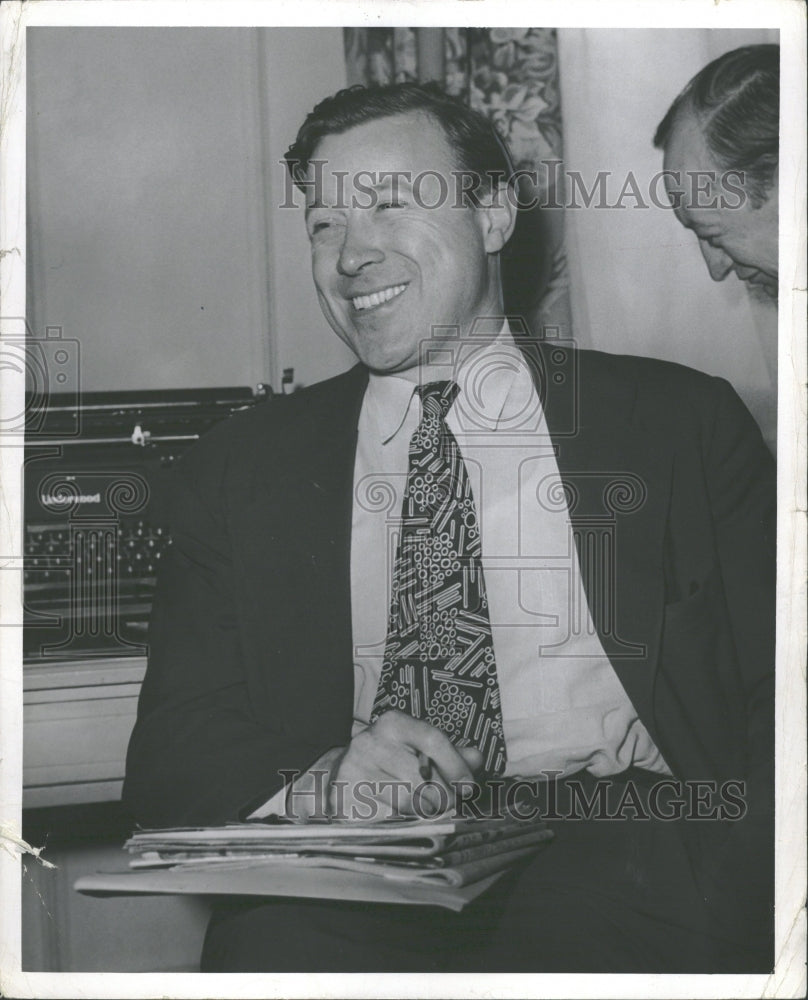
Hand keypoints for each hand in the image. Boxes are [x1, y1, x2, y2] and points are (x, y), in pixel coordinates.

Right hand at [330, 710, 482, 820]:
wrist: (341, 774)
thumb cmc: (390, 761)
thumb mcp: (417, 748)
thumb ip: (450, 754)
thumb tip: (476, 758)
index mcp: (393, 724)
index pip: (433, 739)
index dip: (455, 765)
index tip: (469, 787)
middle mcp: (370, 742)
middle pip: (423, 777)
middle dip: (444, 797)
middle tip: (448, 805)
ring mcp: (354, 771)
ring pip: (407, 803)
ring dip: (425, 813)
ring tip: (427, 813)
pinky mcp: (343, 800)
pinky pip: (387, 820)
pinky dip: (401, 826)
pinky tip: (402, 822)